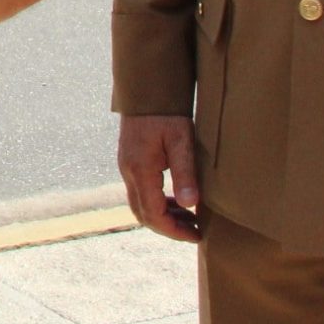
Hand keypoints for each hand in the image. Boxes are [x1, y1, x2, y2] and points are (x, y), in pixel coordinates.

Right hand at [118, 114, 202, 242]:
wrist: (146, 89)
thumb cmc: (166, 112)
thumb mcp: (181, 141)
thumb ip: (185, 173)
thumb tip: (190, 204)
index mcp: (140, 170)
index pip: (153, 214)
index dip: (174, 230)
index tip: (197, 234)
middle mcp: (128, 172)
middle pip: (143, 214)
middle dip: (169, 228)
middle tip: (195, 231)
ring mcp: (127, 167)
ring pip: (140, 204)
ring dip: (163, 216)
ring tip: (190, 218)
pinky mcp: (130, 161)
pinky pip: (140, 192)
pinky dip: (158, 203)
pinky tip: (177, 200)